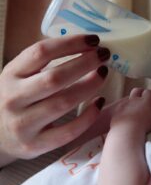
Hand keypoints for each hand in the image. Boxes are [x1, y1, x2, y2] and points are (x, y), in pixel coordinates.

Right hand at [0, 34, 109, 164]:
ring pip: (64, 102)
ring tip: (103, 74)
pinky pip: (69, 130)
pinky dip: (89, 116)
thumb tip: (86, 45)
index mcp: (11, 75)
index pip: (41, 52)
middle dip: (85, 64)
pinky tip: (100, 102)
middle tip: (104, 56)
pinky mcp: (36, 144)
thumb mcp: (20, 76)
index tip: (93, 40)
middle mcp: (14, 98)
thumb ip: (43, 62)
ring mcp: (24, 124)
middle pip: (55, 78)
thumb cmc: (18, 99)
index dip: (71, 43)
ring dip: (90, 86)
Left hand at [110, 88, 150, 133]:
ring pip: (129, 97)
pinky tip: (126, 115)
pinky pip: (121, 105)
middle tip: (143, 101)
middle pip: (138, 90)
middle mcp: (134, 99)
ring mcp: (124, 103)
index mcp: (145, 100)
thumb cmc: (143, 126)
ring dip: (132, 100)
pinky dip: (124, 107)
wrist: (126, 132)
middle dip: (141, 93)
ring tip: (135, 109)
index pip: (149, 92)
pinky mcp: (116, 109)